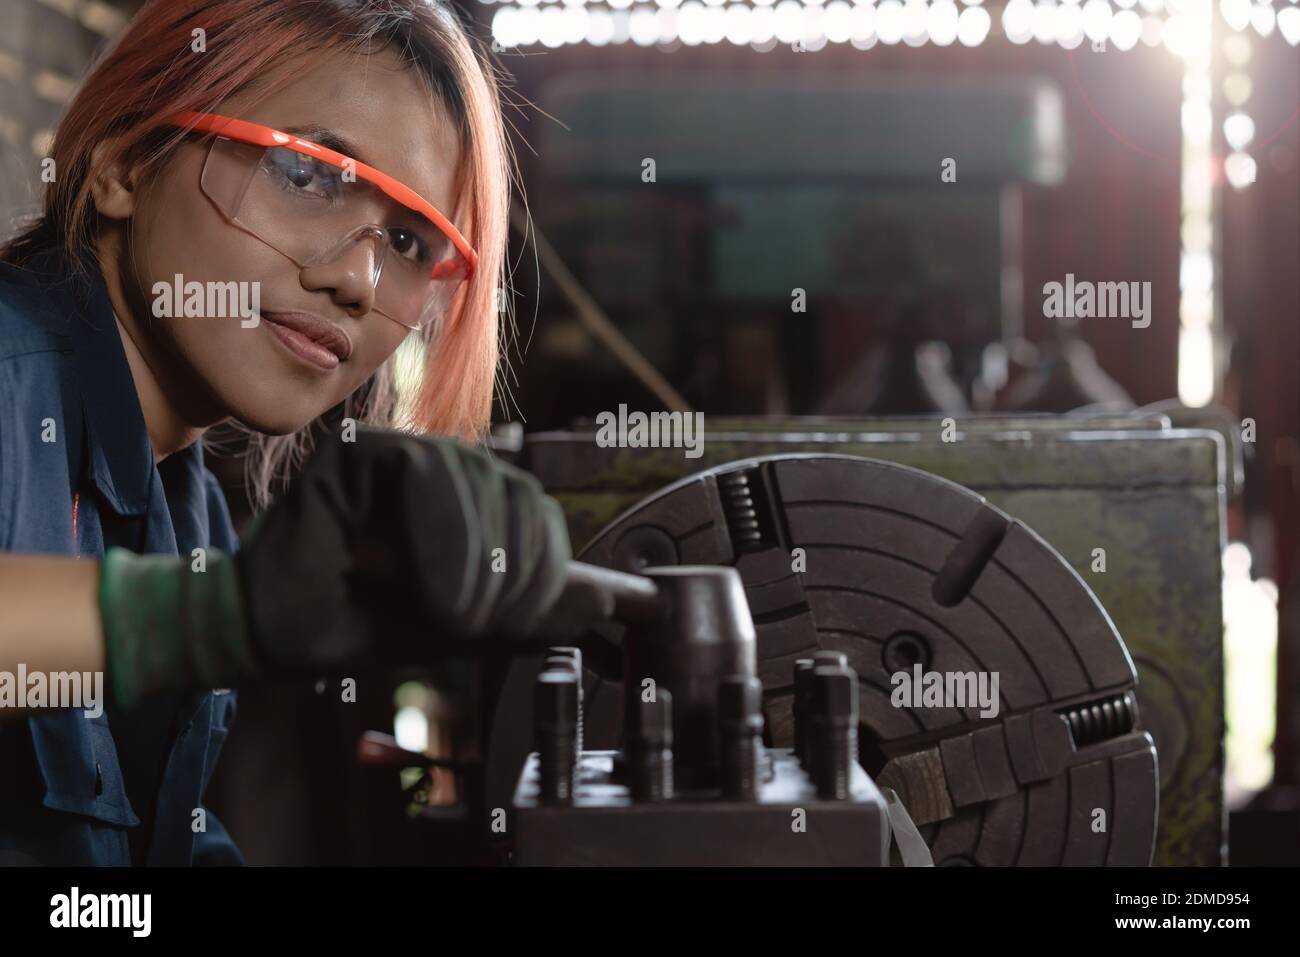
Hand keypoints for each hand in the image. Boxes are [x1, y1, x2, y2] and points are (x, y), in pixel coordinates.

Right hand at [237, 427, 571, 670]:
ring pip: (475, 478)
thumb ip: (526, 609)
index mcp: (466, 501)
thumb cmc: (359, 624)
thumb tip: (603, 604)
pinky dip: (440, 531)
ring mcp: (397, 452)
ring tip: (453, 614)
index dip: (545, 562)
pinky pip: (420, 470)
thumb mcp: (464, 624)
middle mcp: (437, 469)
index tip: (527, 620)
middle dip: (515, 565)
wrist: (276, 638)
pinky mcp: (356, 450)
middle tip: (482, 623)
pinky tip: (428, 582)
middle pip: (515, 490)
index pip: (533, 509)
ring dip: (478, 557)